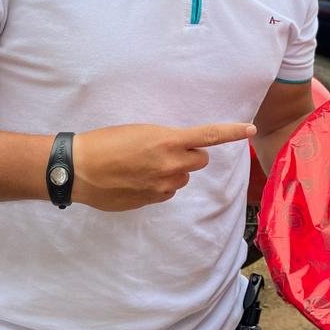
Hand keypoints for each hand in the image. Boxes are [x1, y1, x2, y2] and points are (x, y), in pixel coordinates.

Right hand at [72, 122, 254, 211]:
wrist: (79, 168)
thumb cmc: (105, 142)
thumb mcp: (140, 131)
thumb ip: (165, 141)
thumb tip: (177, 151)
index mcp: (168, 141)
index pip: (208, 136)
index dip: (231, 132)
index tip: (250, 128)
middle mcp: (170, 165)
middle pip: (199, 160)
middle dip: (189, 155)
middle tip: (166, 150)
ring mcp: (162, 186)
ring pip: (182, 178)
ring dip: (172, 171)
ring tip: (144, 165)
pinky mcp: (152, 200)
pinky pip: (167, 192)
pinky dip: (159, 186)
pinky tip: (136, 179)